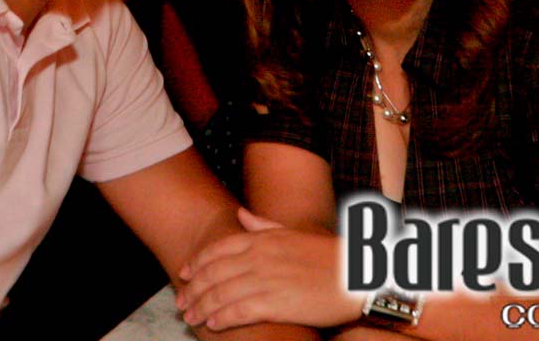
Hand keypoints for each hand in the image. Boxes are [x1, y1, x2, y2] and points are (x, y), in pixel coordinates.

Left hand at [176, 208, 363, 331]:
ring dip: (202, 306)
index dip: (197, 263)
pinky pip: (239, 311)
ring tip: (191, 316)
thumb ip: (262, 225)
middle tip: (182, 302)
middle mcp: (260, 256)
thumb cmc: (327, 256)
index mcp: (263, 238)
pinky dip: (222, 317)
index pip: (218, 249)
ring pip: (222, 294)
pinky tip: (213, 324)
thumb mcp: (293, 232)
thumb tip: (240, 215)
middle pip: (214, 273)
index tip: (185, 275)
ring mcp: (266, 279)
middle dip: (194, 289)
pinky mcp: (276, 303)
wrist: (357, 276)